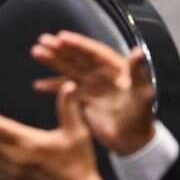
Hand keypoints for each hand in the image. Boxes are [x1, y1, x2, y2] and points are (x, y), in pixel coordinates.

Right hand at [33, 31, 157, 153]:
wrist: (133, 142)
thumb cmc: (141, 116)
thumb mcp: (142, 93)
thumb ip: (138, 72)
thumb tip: (138, 51)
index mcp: (116, 67)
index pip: (94, 52)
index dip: (78, 44)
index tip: (61, 37)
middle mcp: (101, 73)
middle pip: (77, 57)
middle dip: (60, 49)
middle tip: (42, 40)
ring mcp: (92, 86)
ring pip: (69, 70)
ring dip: (53, 62)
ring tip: (36, 53)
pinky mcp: (85, 100)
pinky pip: (66, 90)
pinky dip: (53, 87)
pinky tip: (38, 85)